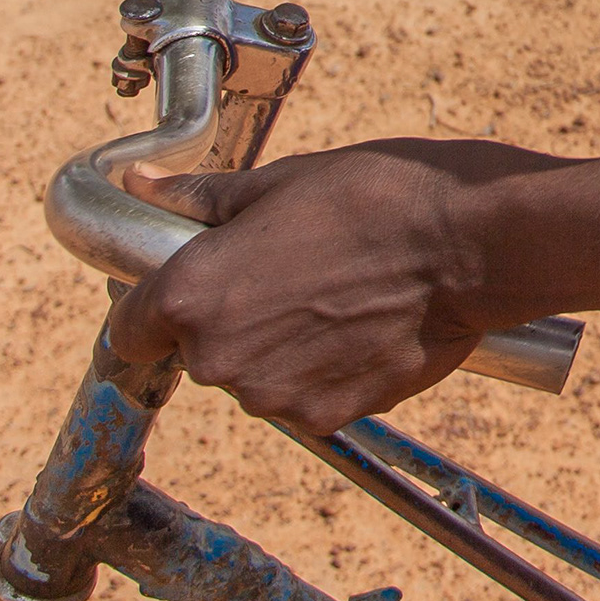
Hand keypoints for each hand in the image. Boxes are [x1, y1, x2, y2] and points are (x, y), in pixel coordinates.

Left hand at [104, 139, 544, 430]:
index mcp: (192, 294)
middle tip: (291, 271)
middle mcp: (217, 357)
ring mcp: (271, 395)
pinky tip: (363, 325)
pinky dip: (324, 370)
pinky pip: (303, 396)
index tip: (191, 287)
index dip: (154, 309)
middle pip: (198, 351)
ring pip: (253, 375)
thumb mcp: (282, 182)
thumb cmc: (378, 198)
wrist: (472, 245)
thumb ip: (201, 200)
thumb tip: (141, 184)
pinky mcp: (324, 418)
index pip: (127, 331)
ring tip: (339, 293)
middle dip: (232, 318)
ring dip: (279, 345)